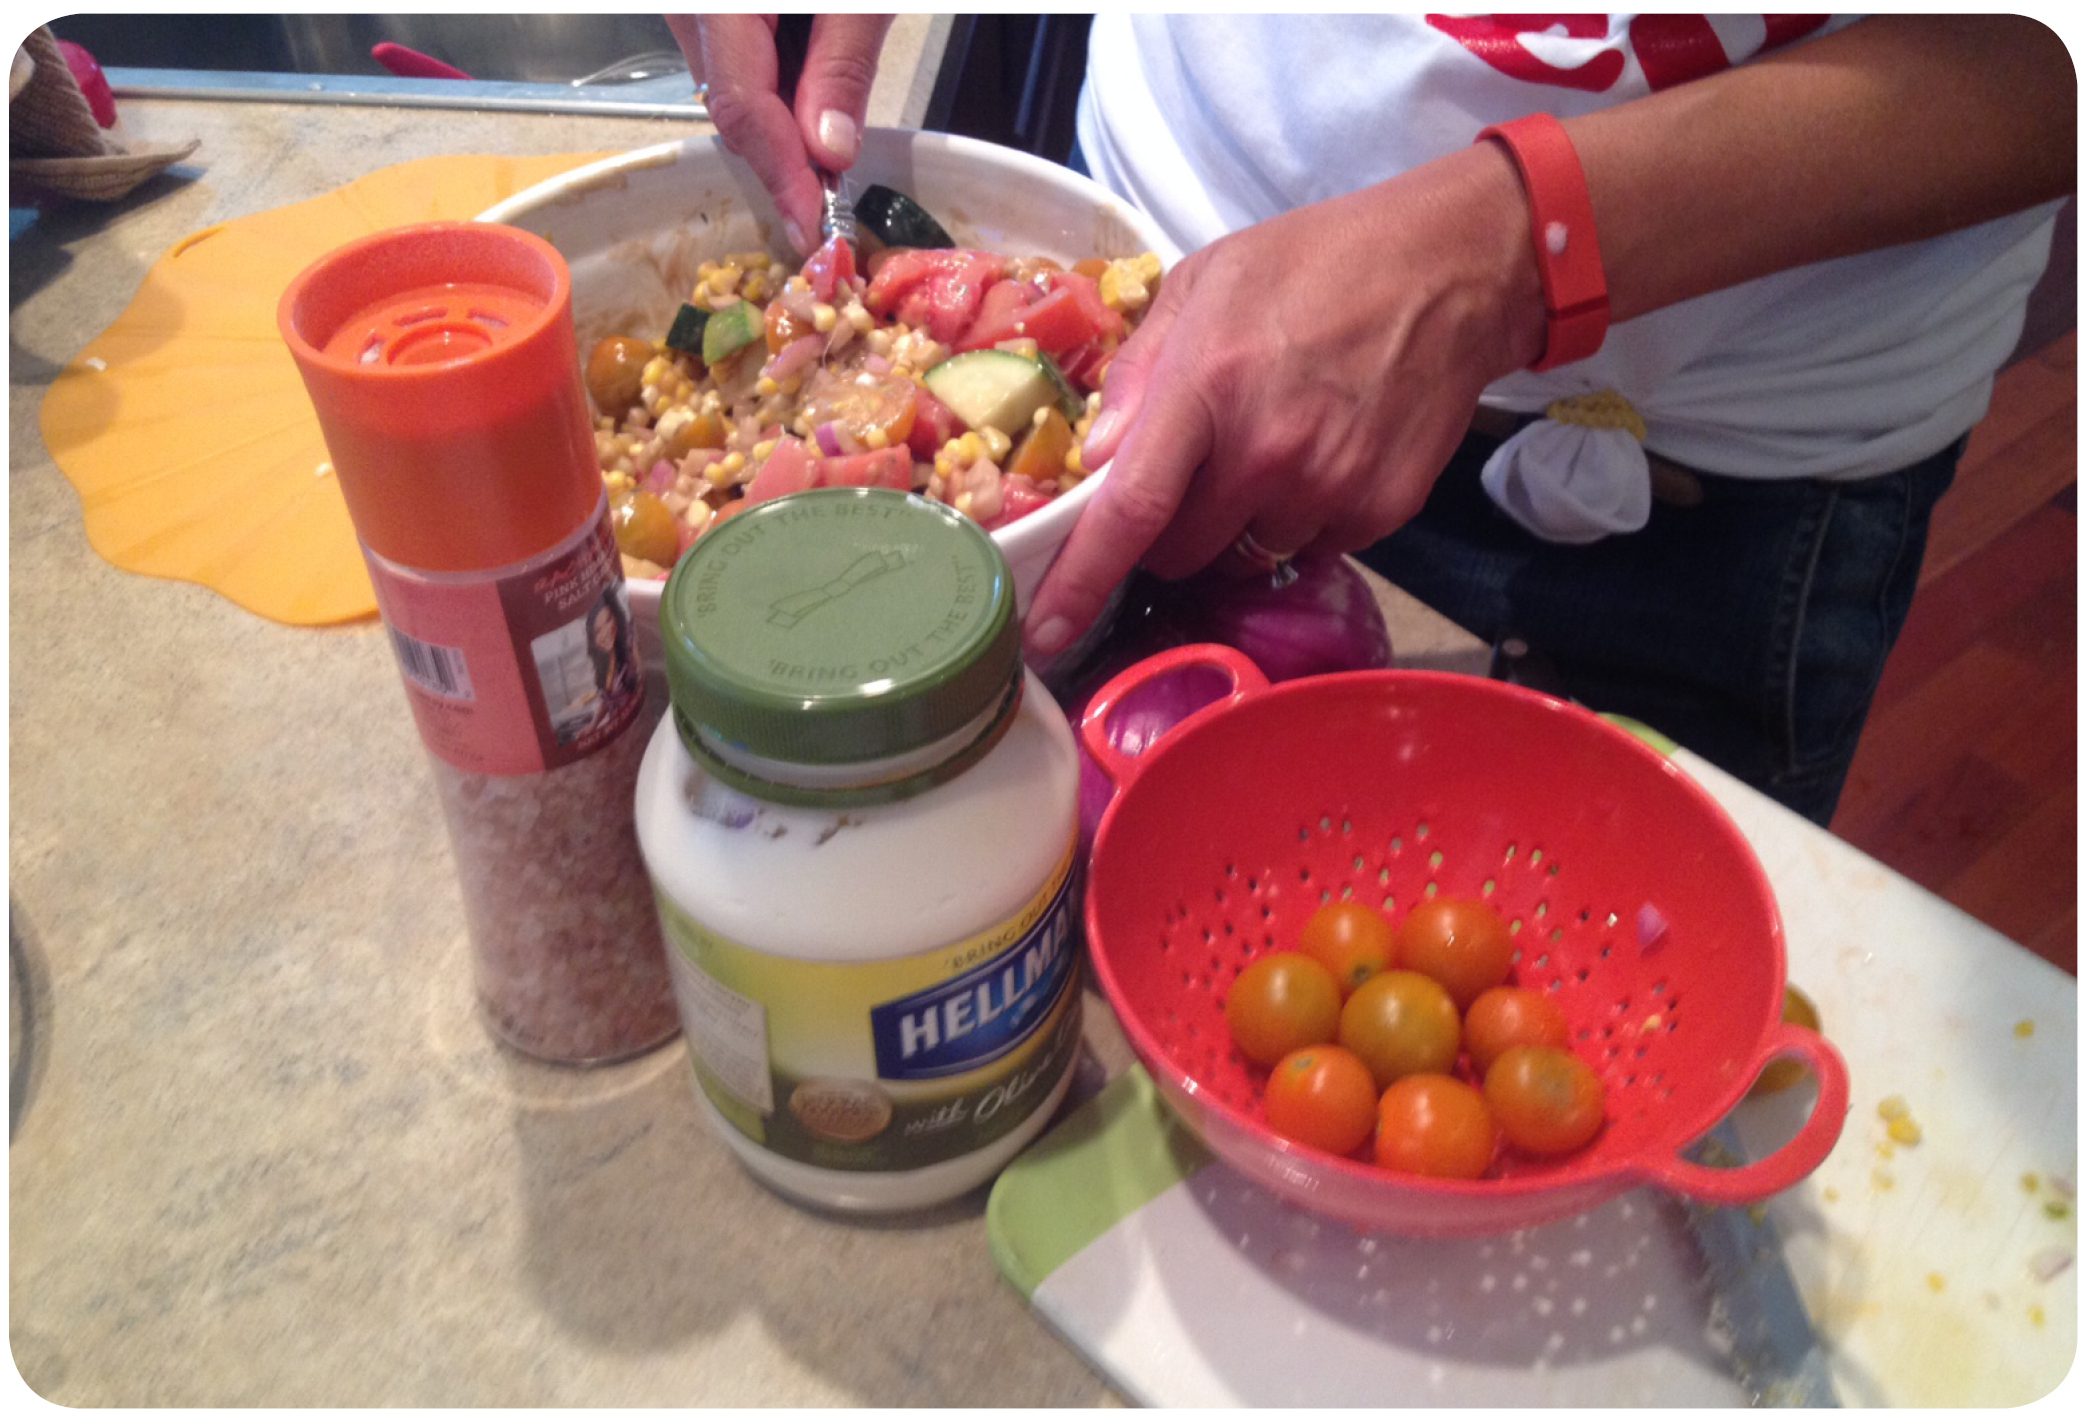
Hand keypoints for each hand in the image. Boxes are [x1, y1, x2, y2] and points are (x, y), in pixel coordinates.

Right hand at [665, 13, 893, 253]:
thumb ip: (842, 65)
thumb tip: (831, 152)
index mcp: (718, 5)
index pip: (741, 108)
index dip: (781, 174)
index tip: (814, 224)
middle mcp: (689, 12)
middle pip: (731, 107)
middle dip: (786, 156)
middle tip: (835, 192)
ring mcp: (692, 12)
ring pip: (731, 92)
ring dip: (784, 123)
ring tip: (832, 124)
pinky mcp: (707, 14)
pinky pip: (734, 66)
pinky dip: (777, 90)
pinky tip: (813, 85)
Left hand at [1022, 143, 1546, 657]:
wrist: (1452, 269)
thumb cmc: (1315, 264)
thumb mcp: (1206, 283)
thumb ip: (1141, 372)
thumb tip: (1098, 457)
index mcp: (1207, 388)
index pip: (1129, 512)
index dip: (1079, 582)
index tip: (1041, 635)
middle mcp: (1266, 453)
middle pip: (1178, 553)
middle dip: (1168, 529)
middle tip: (1194, 469)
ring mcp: (1328, 489)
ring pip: (1243, 557)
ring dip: (1239, 524)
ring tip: (1272, 446)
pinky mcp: (1379, 511)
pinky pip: (1309, 550)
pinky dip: (1301, 520)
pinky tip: (1323, 453)